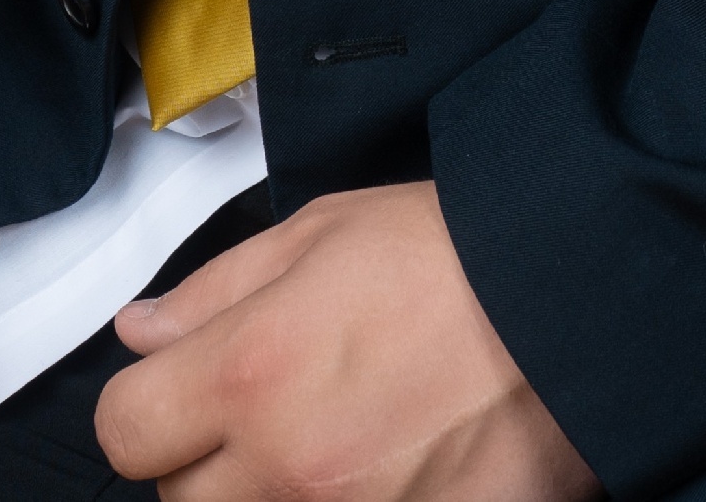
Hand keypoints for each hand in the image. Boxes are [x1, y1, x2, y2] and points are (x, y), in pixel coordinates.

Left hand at [95, 178, 596, 501]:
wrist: (579, 302)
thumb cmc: (462, 256)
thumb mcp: (322, 230)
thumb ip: (215, 289)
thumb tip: (142, 330)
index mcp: (254, 371)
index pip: (126, 430)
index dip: (149, 403)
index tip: (180, 386)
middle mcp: (287, 467)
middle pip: (183, 500)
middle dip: (210, 456)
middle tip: (275, 408)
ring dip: (270, 491)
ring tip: (335, 438)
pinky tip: (383, 470)